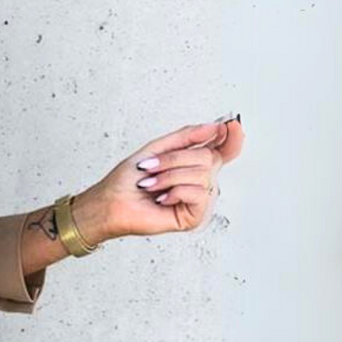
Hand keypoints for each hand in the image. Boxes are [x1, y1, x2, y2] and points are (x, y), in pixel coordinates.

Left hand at [80, 117, 245, 239]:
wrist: (111, 202)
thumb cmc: (128, 180)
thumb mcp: (158, 149)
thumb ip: (187, 137)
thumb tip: (215, 127)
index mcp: (192, 165)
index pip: (222, 151)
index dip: (231, 138)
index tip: (231, 125)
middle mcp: (199, 182)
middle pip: (209, 157)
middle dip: (175, 159)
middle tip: (151, 168)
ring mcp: (198, 200)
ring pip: (203, 174)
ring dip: (169, 176)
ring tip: (151, 184)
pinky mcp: (194, 217)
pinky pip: (199, 194)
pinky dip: (175, 192)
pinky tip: (161, 199)